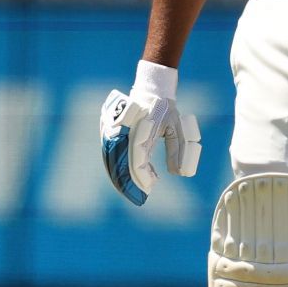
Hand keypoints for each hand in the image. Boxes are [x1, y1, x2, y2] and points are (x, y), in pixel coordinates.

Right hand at [100, 62, 200, 205]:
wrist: (152, 89)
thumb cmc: (167, 109)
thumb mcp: (176, 129)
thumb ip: (178, 150)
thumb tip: (178, 174)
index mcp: (141, 128)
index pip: (137, 159)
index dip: (142, 176)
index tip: (151, 188)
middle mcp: (124, 129)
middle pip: (119, 162)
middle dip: (127, 182)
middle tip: (137, 197)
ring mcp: (113, 127)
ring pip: (111, 158)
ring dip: (118, 176)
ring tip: (129, 191)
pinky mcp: (108, 128)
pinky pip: (109, 151)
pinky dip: (115, 165)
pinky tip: (123, 177)